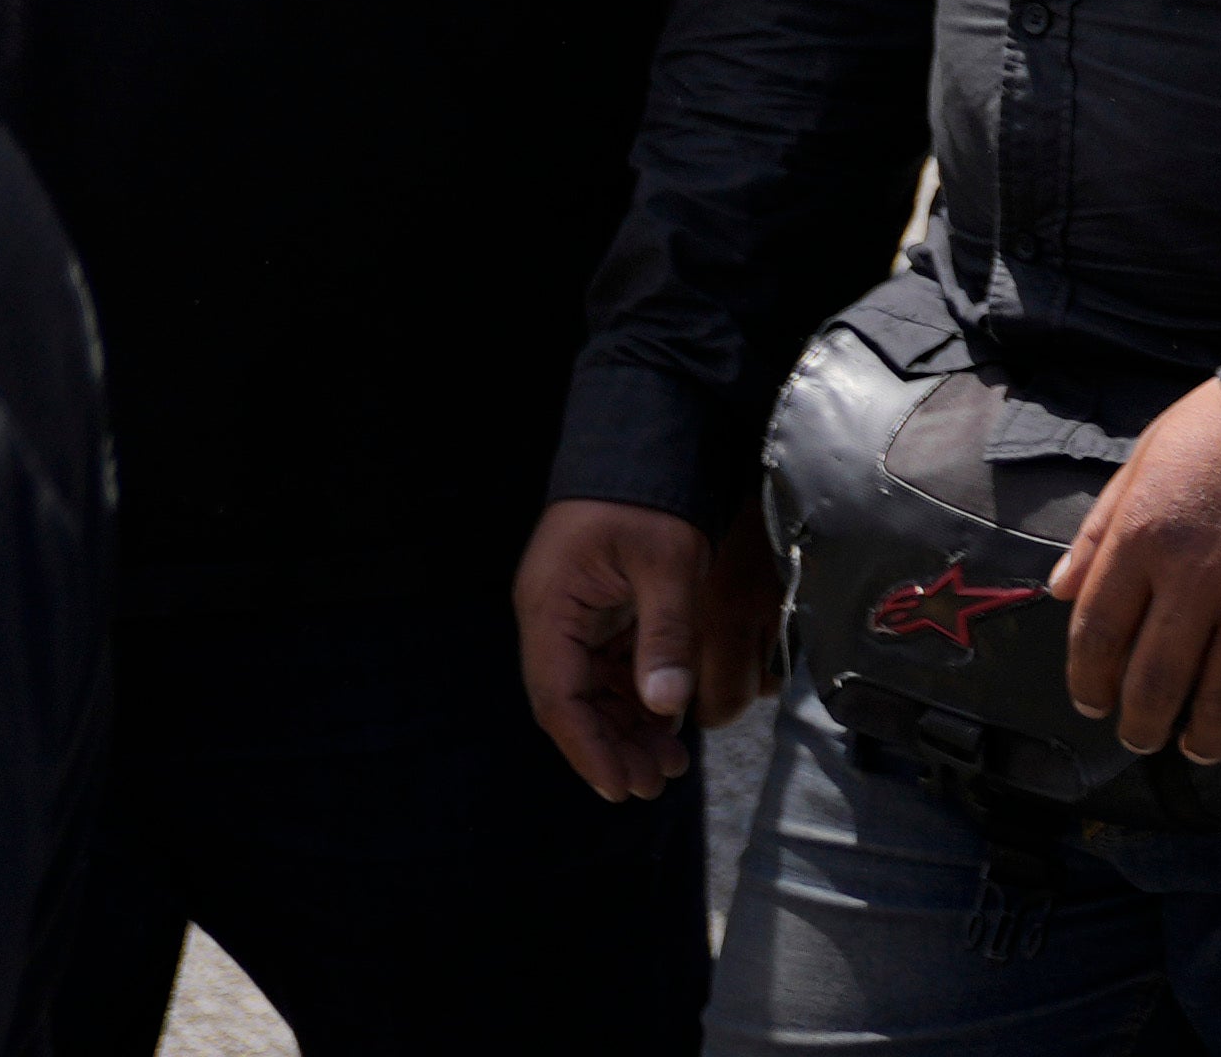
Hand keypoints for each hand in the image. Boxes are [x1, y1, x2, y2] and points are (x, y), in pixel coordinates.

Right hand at [506, 497, 774, 803]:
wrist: (646, 433)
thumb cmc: (649, 494)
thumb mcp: (667, 564)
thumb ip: (665, 636)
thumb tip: (666, 708)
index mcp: (550, 609)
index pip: (559, 700)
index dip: (590, 749)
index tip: (622, 787)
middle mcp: (552, 618)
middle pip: (573, 703)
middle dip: (613, 747)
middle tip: (656, 783)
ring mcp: (573, 613)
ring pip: (592, 689)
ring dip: (627, 727)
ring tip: (670, 764)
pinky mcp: (598, 607)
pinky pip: (609, 666)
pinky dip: (636, 695)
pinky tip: (667, 721)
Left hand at [1049, 376, 1220, 769]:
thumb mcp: (1146, 456)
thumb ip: (1101, 527)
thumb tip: (1058, 589)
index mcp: (1145, 539)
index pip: (1097, 636)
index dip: (1088, 681)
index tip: (1092, 701)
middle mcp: (1197, 580)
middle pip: (1156, 684)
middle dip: (1141, 725)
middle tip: (1142, 734)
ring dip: (1204, 738)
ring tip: (1196, 747)